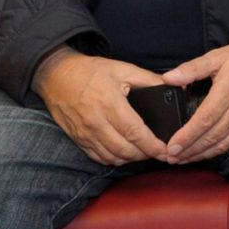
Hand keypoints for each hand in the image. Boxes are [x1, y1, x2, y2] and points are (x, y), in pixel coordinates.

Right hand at [32, 47, 168, 164]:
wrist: (57, 76)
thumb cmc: (91, 71)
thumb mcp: (122, 68)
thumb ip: (148, 79)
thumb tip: (172, 86)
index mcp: (109, 103)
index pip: (134, 132)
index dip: (152, 145)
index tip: (165, 150)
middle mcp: (96, 122)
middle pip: (125, 150)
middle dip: (145, 154)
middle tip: (159, 151)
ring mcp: (85, 133)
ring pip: (112, 157)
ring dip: (131, 159)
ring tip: (144, 152)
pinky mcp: (78, 139)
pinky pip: (99, 157)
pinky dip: (114, 159)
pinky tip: (124, 153)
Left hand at [160, 35, 228, 162]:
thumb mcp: (218, 55)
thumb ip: (192, 68)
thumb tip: (168, 78)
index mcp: (228, 90)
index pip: (205, 119)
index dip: (187, 136)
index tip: (172, 146)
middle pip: (212, 136)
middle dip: (190, 150)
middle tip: (171, 158)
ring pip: (223, 143)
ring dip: (202, 154)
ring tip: (184, 159)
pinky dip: (218, 150)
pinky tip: (206, 153)